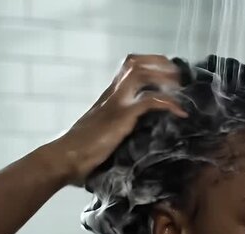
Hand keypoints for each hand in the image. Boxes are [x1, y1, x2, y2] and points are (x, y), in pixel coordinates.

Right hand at [47, 54, 187, 186]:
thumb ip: (113, 130)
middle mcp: (111, 95)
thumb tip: (128, 143)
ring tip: (180, 89)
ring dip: (164, 77)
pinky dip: (168, 103)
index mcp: (108, 98)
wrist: (63, 159)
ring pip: (141, 73)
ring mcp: (116, 104)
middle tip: (177, 77)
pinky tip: (180, 112)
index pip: (128, 68)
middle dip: (160, 64)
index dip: (150, 65)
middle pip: (135, 62)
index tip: (168, 75)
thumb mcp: (100, 134)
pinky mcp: (121, 117)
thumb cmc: (79, 154)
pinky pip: (149, 101)